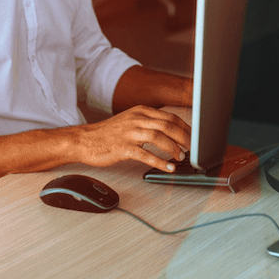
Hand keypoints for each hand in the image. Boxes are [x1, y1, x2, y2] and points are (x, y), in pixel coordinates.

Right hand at [75, 106, 191, 173]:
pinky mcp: (122, 147)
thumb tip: (172, 134)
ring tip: (181, 157)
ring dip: (174, 148)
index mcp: (141, 111)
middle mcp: (136, 119)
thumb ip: (149, 124)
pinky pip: (145, 154)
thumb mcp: (131, 121)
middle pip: (168, 125)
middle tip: (194, 148)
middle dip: (184, 137)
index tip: (195, 138)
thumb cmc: (109, 134)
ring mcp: (129, 132)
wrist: (84, 140)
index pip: (170, 117)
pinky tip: (168, 168)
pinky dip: (159, 161)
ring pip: (159, 137)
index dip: (185, 128)